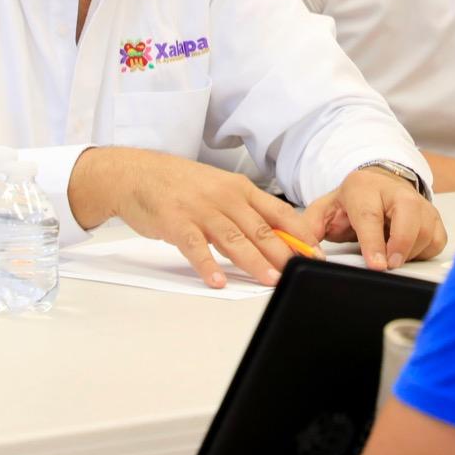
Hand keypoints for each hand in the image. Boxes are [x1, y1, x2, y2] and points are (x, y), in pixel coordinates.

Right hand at [68, 146, 317, 288]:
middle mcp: (225, 198)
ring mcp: (201, 210)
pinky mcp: (176, 222)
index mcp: (240, 189)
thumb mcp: (220, 189)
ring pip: (234, 239)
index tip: (316, 253)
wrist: (137, 173)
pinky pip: (195, 247)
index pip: (279, 213)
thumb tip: (277, 237)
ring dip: (255, 262)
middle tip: (302, 272)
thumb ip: (246, 211)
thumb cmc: (181, 185)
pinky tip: (218, 281)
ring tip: (271, 280)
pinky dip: (208, 265)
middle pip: (261, 229)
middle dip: (285, 253)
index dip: (300, 234)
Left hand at [305, 168, 446, 270]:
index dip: (373, 243)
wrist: (378, 184)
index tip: (377, 266)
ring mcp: (419, 204)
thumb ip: (311, 228)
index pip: (370, 217)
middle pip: (408, 217)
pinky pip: (437, 240)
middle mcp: (397, 192)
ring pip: (425, 231)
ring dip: (409, 252)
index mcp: (364, 189)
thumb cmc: (352, 202)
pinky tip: (406, 252)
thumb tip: (304, 252)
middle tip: (389, 266)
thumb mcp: (326, 209)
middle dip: (400, 245)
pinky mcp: (434, 217)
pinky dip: (424, 252)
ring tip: (390, 256)